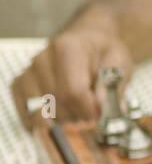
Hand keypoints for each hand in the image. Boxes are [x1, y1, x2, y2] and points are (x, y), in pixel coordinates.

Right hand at [10, 21, 133, 129]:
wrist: (89, 39)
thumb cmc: (102, 50)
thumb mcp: (118, 62)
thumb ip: (112, 87)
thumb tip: (105, 113)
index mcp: (67, 49)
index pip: (73, 92)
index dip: (89, 111)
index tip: (100, 116)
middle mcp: (43, 60)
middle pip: (57, 103)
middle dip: (78, 117)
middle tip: (93, 115)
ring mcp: (29, 73)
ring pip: (41, 111)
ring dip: (62, 121)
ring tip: (78, 113)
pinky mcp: (21, 84)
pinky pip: (26, 112)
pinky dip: (42, 123)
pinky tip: (58, 120)